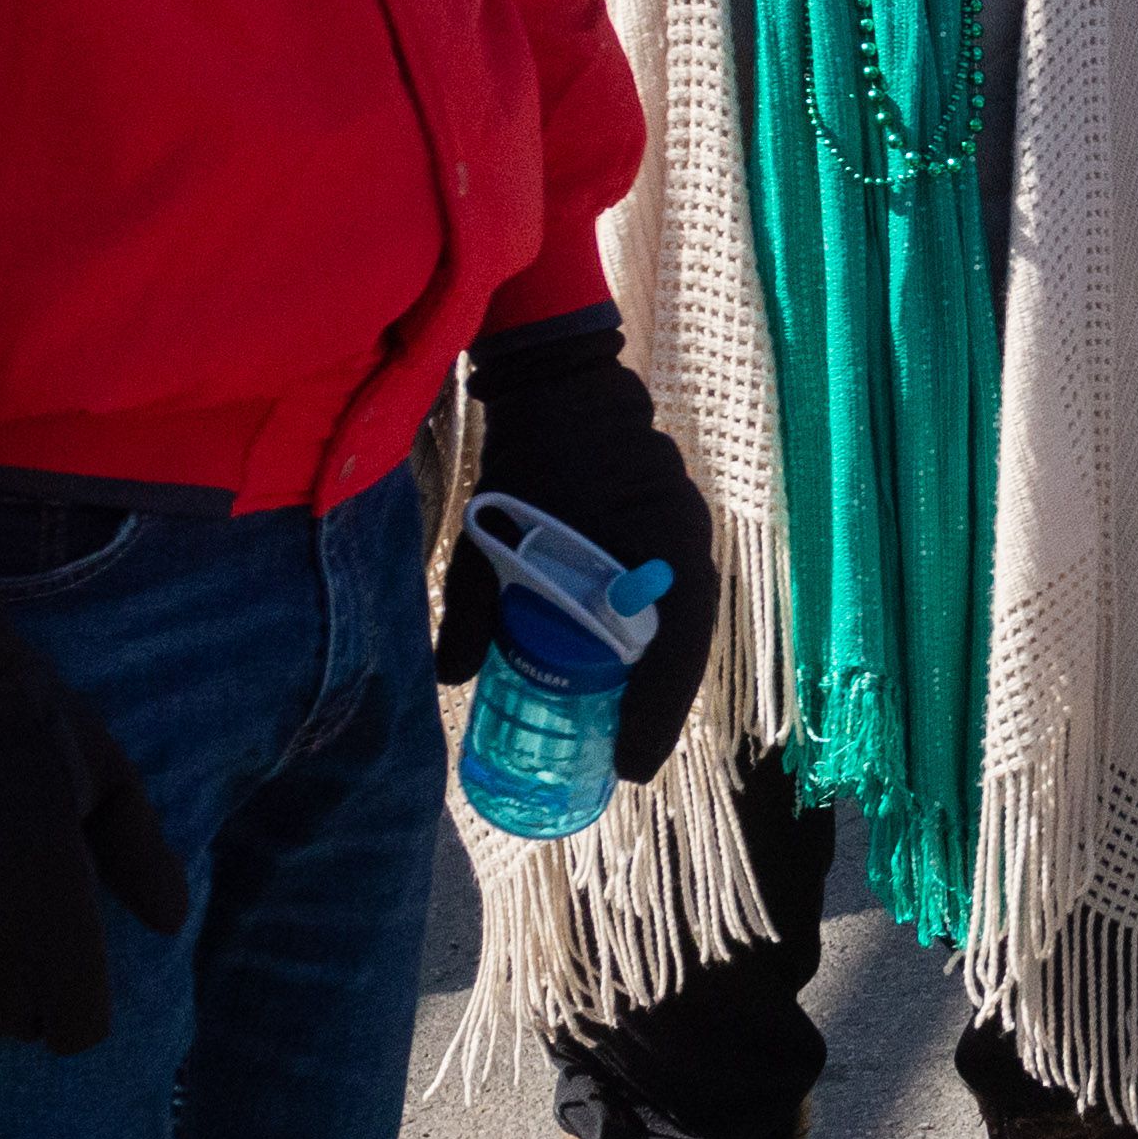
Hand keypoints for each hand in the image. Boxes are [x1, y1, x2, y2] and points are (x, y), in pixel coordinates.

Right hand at [0, 566, 190, 1052]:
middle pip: (14, 1027)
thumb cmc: (21, 723)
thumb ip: (142, 856)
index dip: (86, 1008)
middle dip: (35, 1004)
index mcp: (50, 911)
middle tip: (42, 955)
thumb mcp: (107, 776)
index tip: (85, 971)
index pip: (75, 1026)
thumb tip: (171, 924)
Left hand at [455, 308, 721, 767]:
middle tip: (625, 755)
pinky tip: (619, 660)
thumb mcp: (493, 532)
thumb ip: (473, 605)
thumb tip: (452, 677)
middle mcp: (685, 541)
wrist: (557, 373)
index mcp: (662, 544)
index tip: (629, 765)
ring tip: (624, 721)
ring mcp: (681, 528)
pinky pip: (668, 593)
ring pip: (680, 620)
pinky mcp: (664, 521)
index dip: (655, 713)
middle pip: (686, 644)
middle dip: (658, 705)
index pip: (676, 649)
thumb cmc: (532, 451)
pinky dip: (649, 634)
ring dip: (656, 671)